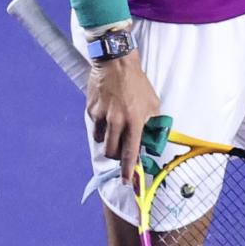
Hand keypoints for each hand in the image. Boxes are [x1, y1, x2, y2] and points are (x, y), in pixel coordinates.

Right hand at [87, 52, 162, 180]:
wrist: (116, 63)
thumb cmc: (137, 83)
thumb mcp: (153, 102)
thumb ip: (154, 122)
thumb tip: (154, 139)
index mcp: (135, 120)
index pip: (131, 152)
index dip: (129, 170)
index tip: (127, 182)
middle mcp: (117, 121)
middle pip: (112, 152)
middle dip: (116, 156)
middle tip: (120, 151)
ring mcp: (102, 116)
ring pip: (101, 142)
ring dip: (108, 142)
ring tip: (114, 129)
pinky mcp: (91, 110)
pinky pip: (95, 126)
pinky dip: (100, 126)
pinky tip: (107, 114)